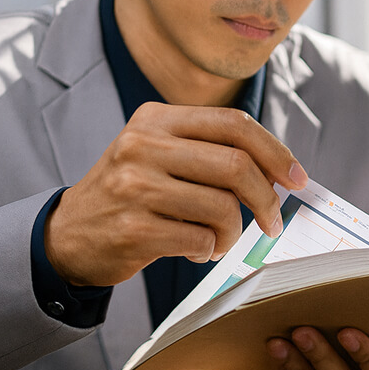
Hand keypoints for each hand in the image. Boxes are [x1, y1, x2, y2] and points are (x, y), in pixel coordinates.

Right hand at [44, 102, 307, 285]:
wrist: (70, 235)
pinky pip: (201, 240)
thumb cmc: (135, 195)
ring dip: (233, 233)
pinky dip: (209, 251)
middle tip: (271, 223)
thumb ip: (215, 153)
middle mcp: (143, 144)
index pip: (234, 124)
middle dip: (266, 200)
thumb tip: (282, 172)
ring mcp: (134, 185)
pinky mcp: (133, 227)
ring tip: (218, 239)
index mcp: (158, 119)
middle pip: (236, 165)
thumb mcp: (164, 155)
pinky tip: (195, 250)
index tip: (298, 179)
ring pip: (222, 207)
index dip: (275, 152)